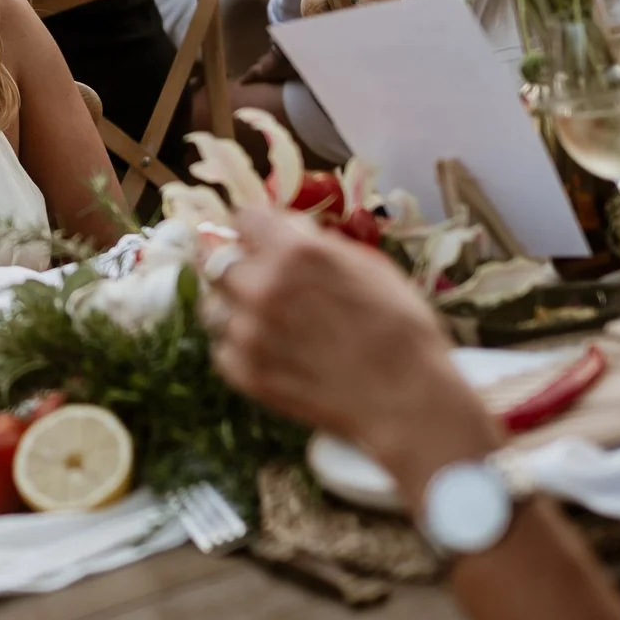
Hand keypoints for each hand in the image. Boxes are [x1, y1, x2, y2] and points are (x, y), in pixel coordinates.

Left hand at [199, 207, 496, 491]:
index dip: (254, 228)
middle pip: (216, 260)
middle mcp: (262, 287)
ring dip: (233, 307)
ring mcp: (248, 333)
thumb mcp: (368, 265)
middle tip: (254, 276)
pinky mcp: (244, 372)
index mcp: (295, 252)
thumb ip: (318, 244)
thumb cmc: (400, 329)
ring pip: (212, 306)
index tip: (257, 237)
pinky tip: (272, 352)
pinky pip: (223, 348)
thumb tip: (288, 231)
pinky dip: (240, 347)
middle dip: (236, 264)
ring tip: (265, 320)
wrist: (407, 401)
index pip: (243, 218)